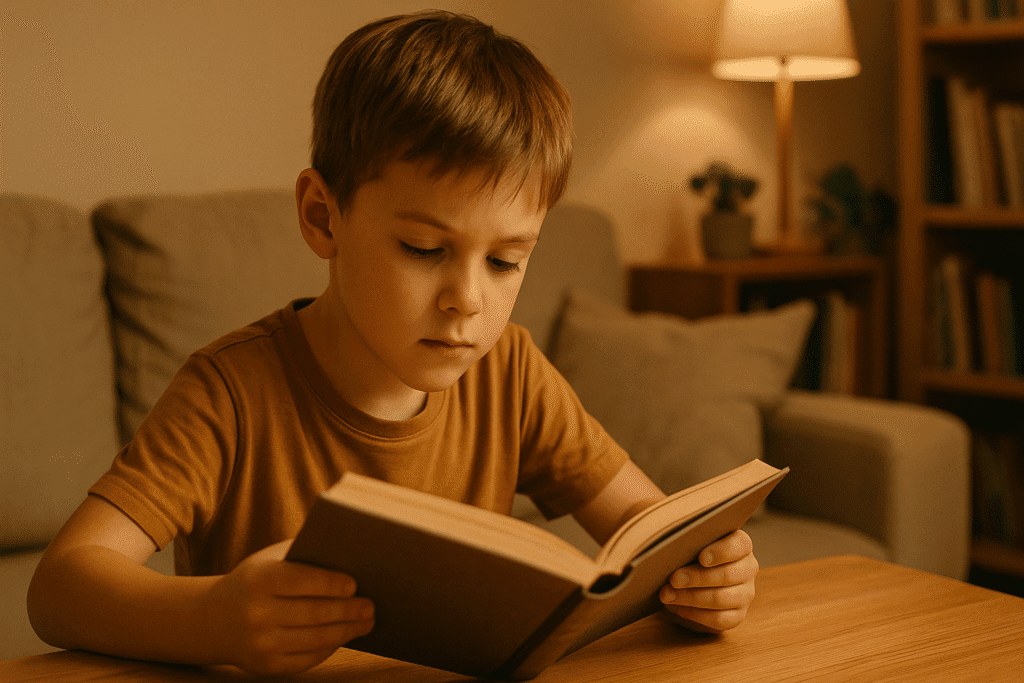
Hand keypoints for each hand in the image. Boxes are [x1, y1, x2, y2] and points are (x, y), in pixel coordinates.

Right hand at [204, 539, 373, 674]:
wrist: (212, 619)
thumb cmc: (254, 581)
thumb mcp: (269, 560)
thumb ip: (303, 553)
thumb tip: (349, 555)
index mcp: (260, 580)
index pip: (303, 580)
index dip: (332, 583)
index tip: (355, 584)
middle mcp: (257, 613)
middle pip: (314, 613)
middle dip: (348, 611)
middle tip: (369, 606)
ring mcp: (260, 643)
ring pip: (315, 639)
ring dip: (346, 632)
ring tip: (366, 622)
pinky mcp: (265, 666)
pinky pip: (306, 659)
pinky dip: (329, 648)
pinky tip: (343, 637)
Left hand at [658, 530, 757, 632]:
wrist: (689, 580)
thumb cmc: (688, 553)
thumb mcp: (687, 540)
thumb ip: (684, 537)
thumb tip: (663, 540)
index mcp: (740, 545)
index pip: (739, 545)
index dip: (722, 552)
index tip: (701, 558)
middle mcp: (748, 568)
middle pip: (728, 575)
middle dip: (697, 578)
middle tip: (673, 579)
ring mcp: (745, 593)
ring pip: (722, 598)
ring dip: (691, 598)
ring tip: (667, 595)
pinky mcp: (738, 615)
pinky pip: (720, 619)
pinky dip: (694, 614)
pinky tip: (676, 607)